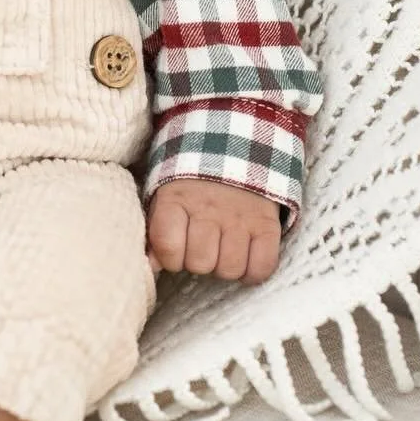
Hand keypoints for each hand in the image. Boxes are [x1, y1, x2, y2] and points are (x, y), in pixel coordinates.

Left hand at [147, 179, 280, 284]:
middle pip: (200, 263)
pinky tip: (244, 259)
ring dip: (224, 267)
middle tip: (200, 248)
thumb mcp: (165, 198)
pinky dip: (252, 272)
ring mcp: (240, 217)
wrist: (232, 148)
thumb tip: (152, 266)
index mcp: (176, 198)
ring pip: (230, 269)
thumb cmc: (190, 184)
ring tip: (222, 251)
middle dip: (197, 263)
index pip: (168, 246)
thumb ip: (156, 232)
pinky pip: (261, 267)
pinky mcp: (267, 225)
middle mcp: (209, 208)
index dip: (170, 259)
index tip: (175, 251)